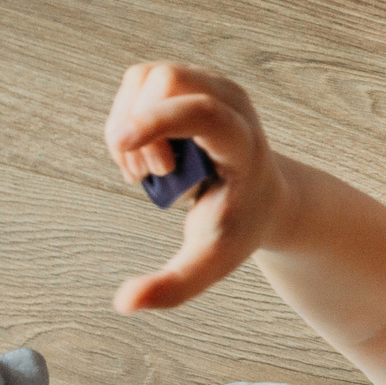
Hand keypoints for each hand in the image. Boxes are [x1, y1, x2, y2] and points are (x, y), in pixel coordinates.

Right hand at [102, 63, 287, 312]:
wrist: (263, 196)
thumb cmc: (235, 229)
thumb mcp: (208, 262)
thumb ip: (171, 287)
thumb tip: (124, 304)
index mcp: (243, 144)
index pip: (204, 113)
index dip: (161, 119)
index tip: (122, 143)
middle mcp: (232, 102)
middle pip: (166, 84)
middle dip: (141, 131)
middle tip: (154, 177)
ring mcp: (210, 84)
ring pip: (145, 80)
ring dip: (130, 127)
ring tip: (151, 169)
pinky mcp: (188, 80)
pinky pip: (139, 82)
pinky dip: (129, 117)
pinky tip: (146, 152)